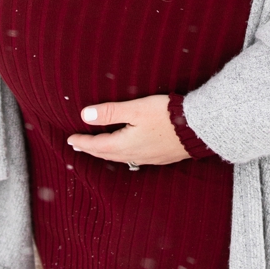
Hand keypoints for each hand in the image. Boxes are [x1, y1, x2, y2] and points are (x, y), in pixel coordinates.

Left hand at [65, 95, 189, 167]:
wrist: (199, 128)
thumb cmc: (167, 115)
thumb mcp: (135, 109)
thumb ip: (110, 112)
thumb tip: (84, 116)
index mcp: (126, 144)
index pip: (97, 145)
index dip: (82, 142)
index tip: (70, 139)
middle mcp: (135, 155)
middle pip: (107, 154)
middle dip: (91, 149)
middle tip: (78, 146)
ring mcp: (149, 158)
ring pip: (120, 158)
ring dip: (105, 153)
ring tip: (97, 149)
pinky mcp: (161, 157)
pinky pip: (134, 158)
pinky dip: (121, 155)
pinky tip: (125, 151)